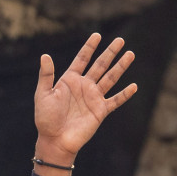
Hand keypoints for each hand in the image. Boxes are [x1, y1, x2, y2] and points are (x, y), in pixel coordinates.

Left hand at [33, 33, 137, 164]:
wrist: (54, 140)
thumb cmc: (45, 119)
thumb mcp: (42, 94)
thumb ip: (46, 75)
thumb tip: (45, 55)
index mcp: (70, 80)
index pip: (82, 59)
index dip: (89, 47)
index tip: (97, 35)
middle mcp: (84, 86)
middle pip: (100, 65)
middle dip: (110, 52)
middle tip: (121, 40)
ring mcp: (93, 98)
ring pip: (110, 78)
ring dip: (120, 67)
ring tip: (130, 54)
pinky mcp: (100, 111)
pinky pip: (115, 101)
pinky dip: (125, 94)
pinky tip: (134, 86)